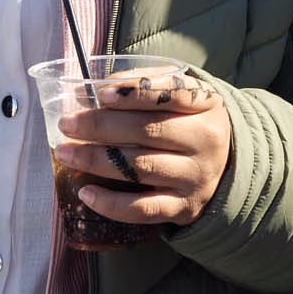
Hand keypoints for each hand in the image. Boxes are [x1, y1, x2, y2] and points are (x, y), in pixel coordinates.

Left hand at [59, 78, 234, 229]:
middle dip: (100, 126)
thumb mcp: (181, 96)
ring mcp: (195, 177)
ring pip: (140, 168)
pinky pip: (142, 209)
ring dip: (96, 160)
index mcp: (206, 105)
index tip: (99, 94)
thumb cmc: (189, 123)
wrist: (227, 167)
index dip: (135, 93)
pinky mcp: (183, 208)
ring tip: (65, 153)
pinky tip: (85, 193)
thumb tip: (92, 90)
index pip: (172, 94)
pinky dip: (110, 203)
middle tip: (67, 124)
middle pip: (148, 131)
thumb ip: (144, 84)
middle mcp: (206, 141)